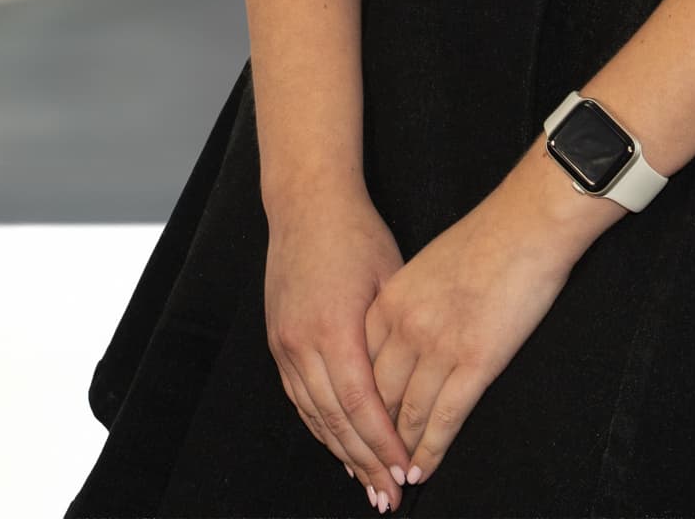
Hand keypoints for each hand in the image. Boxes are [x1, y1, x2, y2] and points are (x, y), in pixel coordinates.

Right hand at [264, 185, 418, 510]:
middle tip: (389, 495)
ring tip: (367, 484)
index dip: (384, 444)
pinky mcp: (278, 342)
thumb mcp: (388, 279)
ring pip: (314, 417)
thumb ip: (395, 333)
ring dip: (341, 455)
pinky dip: (321, 428)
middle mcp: (303, 344)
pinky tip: (339, 446)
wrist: (307, 204)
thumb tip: (416, 383)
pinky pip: (299, 399)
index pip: (362, 405)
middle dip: (364, 464)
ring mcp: (286, 345)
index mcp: (335, 328)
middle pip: (336, 422)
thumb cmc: (357, 234)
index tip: (406, 470)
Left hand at [360, 146, 614, 491]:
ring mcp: (439, 347)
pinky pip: (445, 419)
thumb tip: (401, 334)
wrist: (527, 224)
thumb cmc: (486, 236)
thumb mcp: (427, 264)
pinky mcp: (475, 362)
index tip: (351, 432)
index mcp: (390, 300)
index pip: (358, 367)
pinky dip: (430, 452)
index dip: (354, 406)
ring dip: (399, 454)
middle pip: (375, 398)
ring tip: (395, 479)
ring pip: (406, 416)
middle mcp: (405, 327)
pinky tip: (423, 471)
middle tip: (366, 470)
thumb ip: (407, 302)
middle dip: (370, 440)